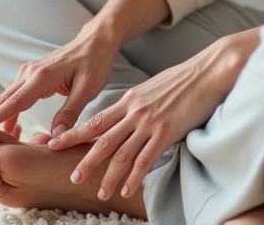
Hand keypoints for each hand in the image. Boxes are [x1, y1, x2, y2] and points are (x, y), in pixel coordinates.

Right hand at [0, 0, 171, 136]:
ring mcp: (28, 72)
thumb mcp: (88, 89)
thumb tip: (56, 138)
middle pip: (4, 99)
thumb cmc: (94, 64)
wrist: (95, 42)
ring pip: (6, 96)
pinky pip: (14, 94)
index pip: (14, 101)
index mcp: (42, 77)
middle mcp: (30, 72)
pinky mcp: (30, 74)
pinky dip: (3, 107)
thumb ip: (70, 112)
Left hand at [48, 27, 260, 200]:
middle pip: (103, 139)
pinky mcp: (166, 132)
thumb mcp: (153, 88)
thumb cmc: (184, 79)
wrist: (207, 71)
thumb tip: (130, 115)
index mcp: (129, 99)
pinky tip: (127, 189)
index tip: (56, 143)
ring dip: (109, 175)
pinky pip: (146, 158)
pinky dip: (134, 176)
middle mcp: (134, 111)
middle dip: (86, 160)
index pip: (96, 120)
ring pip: (122, 153)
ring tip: (100, 192)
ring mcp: (149, 122)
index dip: (75, 133)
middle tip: (72, 177)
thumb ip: (138, 103)